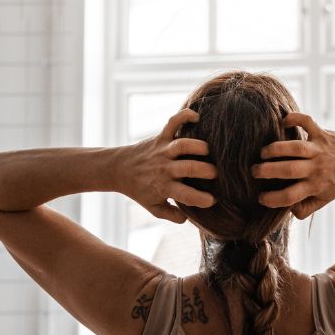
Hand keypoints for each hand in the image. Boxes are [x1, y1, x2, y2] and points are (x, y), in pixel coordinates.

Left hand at [121, 109, 216, 223]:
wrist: (118, 170)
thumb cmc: (140, 190)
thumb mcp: (154, 207)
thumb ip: (171, 215)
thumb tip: (189, 218)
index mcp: (164, 187)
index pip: (186, 195)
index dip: (201, 199)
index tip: (212, 200)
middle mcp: (164, 168)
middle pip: (188, 168)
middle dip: (206, 171)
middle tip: (216, 174)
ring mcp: (162, 151)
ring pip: (182, 145)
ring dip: (199, 146)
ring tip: (209, 151)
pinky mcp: (160, 137)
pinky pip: (172, 122)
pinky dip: (184, 116)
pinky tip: (196, 117)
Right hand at [251, 112, 334, 219]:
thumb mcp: (324, 200)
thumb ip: (305, 208)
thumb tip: (286, 210)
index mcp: (315, 187)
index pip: (290, 197)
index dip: (272, 199)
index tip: (260, 198)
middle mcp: (317, 168)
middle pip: (288, 170)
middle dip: (267, 171)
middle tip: (254, 172)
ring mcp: (319, 150)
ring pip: (294, 148)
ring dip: (275, 149)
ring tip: (262, 153)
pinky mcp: (322, 134)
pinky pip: (307, 122)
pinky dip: (295, 118)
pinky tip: (283, 121)